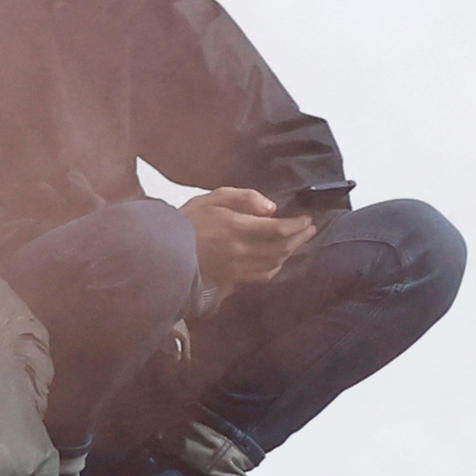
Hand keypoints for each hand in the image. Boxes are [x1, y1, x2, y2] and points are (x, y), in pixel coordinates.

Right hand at [182, 188, 317, 295]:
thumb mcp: (212, 197)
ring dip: (292, 251)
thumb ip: (244, 197)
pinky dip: (277, 265)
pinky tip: (279, 257)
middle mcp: (242, 250)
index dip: (297, 224)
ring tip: (298, 240)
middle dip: (301, 237)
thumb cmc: (189, 219)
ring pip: (277, 261)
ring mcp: (240, 267)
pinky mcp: (236, 278)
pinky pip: (265, 274)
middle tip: (309, 228)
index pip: (279, 229)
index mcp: (236, 227)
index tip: (307, 218)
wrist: (166, 247)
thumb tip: (271, 207)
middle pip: (283, 247)